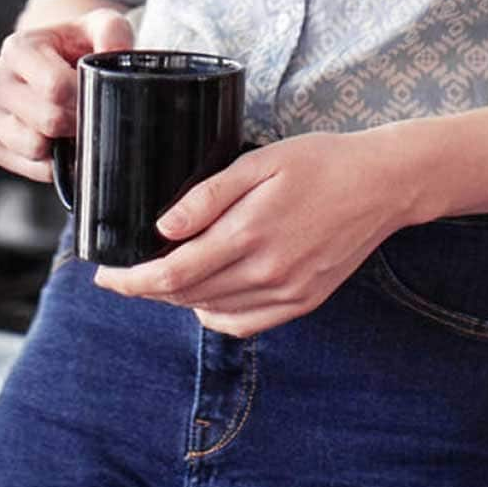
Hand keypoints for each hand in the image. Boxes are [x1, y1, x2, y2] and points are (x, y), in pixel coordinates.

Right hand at [0, 8, 133, 181]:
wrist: (54, 63)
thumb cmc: (76, 45)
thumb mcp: (98, 26)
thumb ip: (112, 31)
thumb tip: (115, 50)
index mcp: (16, 48)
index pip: (54, 86)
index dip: (84, 98)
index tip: (97, 94)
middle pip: (48, 120)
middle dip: (78, 122)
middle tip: (90, 112)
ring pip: (35, 147)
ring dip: (64, 143)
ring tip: (74, 125)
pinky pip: (30, 168)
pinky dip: (53, 163)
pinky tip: (60, 142)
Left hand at [94, 130, 410, 335]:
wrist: (382, 184)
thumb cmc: (320, 161)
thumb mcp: (259, 162)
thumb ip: (208, 196)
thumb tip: (163, 228)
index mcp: (249, 234)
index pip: (173, 273)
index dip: (132, 281)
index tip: (105, 276)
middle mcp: (266, 273)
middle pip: (187, 296)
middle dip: (147, 289)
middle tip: (124, 273)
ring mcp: (287, 293)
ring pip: (213, 312)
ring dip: (179, 300)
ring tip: (161, 276)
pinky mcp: (303, 302)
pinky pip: (246, 325)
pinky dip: (216, 315)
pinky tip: (206, 296)